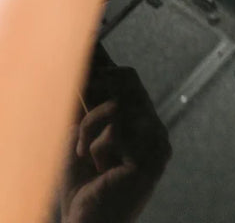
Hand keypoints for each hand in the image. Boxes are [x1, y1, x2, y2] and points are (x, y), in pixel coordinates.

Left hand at [59, 66, 170, 222]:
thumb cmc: (78, 183)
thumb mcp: (78, 130)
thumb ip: (84, 97)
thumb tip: (78, 53)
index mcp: (139, 121)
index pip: (126, 76)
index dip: (103, 63)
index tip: (85, 51)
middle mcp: (153, 129)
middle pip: (127, 77)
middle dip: (95, 86)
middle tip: (80, 112)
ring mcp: (157, 143)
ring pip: (117, 101)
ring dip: (90, 126)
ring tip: (86, 153)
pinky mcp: (151, 159)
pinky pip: (117, 126)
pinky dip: (94, 144)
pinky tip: (98, 168)